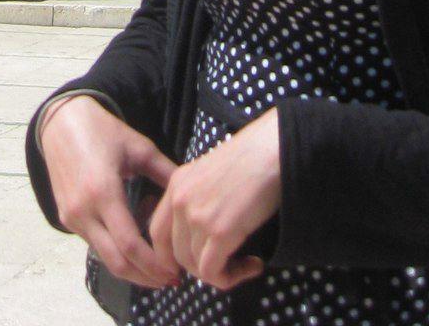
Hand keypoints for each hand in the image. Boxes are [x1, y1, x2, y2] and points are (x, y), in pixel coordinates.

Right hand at [38, 96, 179, 290]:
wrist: (61, 123)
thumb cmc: (103, 131)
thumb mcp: (139, 147)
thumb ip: (166, 173)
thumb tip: (190, 196)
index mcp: (103, 192)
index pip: (130, 245)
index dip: (154, 265)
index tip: (174, 271)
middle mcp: (84, 211)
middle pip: (116, 262)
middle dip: (145, 277)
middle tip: (169, 279)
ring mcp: (72, 218)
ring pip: (104, 258)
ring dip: (131, 267)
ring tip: (156, 264)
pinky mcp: (66, 219)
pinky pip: (95, 244)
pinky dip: (115, 250)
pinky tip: (133, 239)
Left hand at [147, 109, 281, 292]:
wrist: (271, 150)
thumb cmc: (251, 157)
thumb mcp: (211, 174)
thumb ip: (198, 199)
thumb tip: (204, 233)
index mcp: (176, 184)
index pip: (156, 232)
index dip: (168, 256)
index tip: (189, 264)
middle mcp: (180, 201)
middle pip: (176, 254)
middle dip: (201, 267)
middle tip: (228, 264)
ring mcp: (198, 217)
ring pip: (196, 267)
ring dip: (221, 273)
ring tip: (247, 263)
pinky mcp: (220, 232)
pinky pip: (213, 273)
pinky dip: (231, 278)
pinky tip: (253, 265)